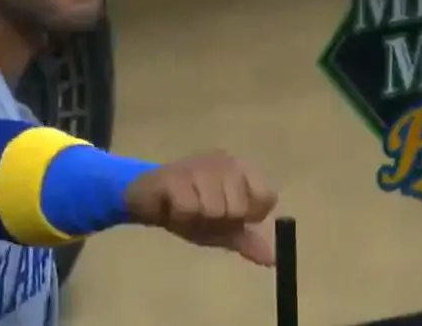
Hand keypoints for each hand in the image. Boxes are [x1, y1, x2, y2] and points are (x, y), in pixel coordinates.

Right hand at [124, 150, 278, 266]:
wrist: (148, 200)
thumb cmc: (190, 209)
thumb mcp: (221, 229)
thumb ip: (247, 240)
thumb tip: (273, 259)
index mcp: (241, 170)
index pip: (265, 197)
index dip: (250, 215)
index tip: (233, 217)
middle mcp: (224, 162)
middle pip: (239, 208)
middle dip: (219, 220)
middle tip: (203, 211)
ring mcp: (199, 165)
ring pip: (214, 209)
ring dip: (198, 218)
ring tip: (187, 208)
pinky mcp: (174, 174)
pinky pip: (188, 208)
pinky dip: (180, 216)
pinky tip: (173, 207)